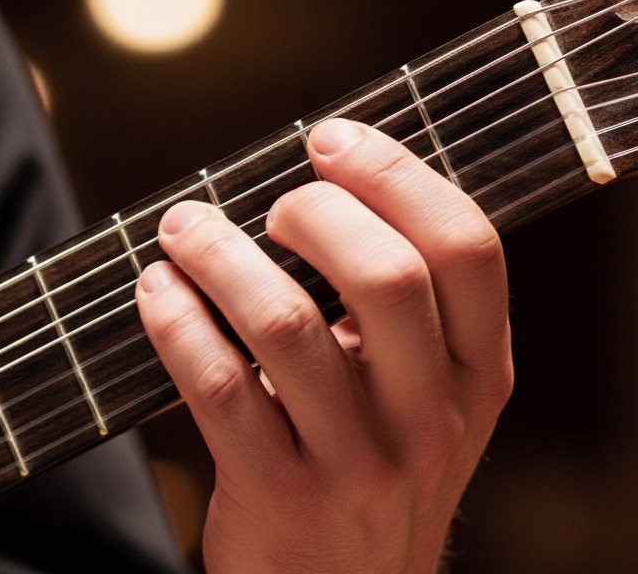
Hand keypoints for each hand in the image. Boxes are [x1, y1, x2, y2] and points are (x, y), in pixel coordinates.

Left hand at [136, 119, 512, 572]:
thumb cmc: (380, 471)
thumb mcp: (429, 401)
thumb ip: (406, 315)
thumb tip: (324, 194)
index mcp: (479, 374)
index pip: (466, 248)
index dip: (397, 176)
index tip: (333, 141)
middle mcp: (433, 418)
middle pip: (386, 275)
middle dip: (313, 210)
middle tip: (270, 204)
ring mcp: (361, 463)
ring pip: (286, 324)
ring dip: (221, 256)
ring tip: (186, 231)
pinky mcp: (283, 495)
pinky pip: (218, 388)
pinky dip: (177, 322)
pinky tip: (158, 293)